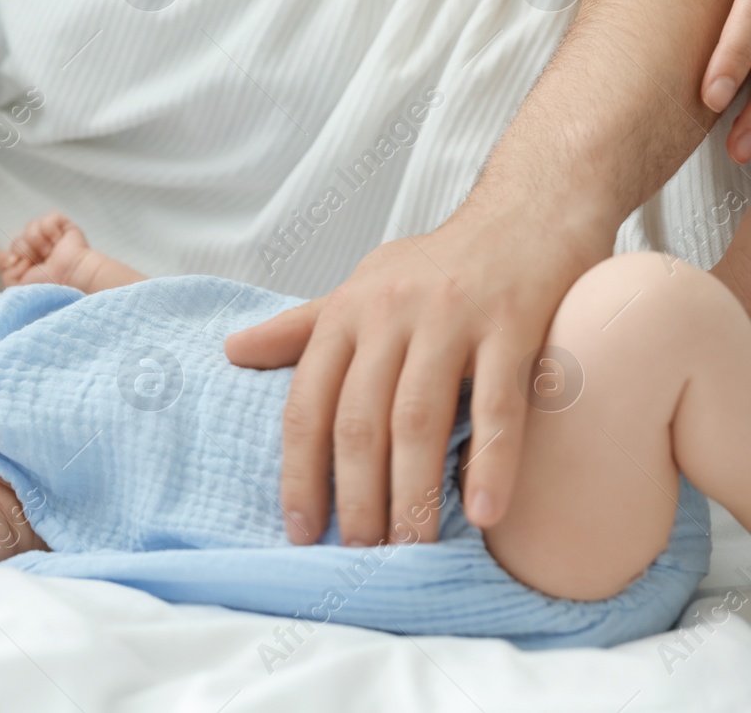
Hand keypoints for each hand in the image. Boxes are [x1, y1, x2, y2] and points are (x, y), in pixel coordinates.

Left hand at [0, 212, 94, 287]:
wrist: (70, 278)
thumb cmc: (49, 287)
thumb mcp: (18, 287)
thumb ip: (6, 272)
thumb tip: (9, 256)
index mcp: (27, 266)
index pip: (5, 256)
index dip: (9, 259)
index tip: (21, 267)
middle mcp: (37, 251)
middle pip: (16, 241)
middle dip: (25, 252)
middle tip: (41, 263)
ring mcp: (49, 238)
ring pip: (29, 228)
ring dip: (38, 243)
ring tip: (51, 254)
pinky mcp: (62, 226)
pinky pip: (46, 220)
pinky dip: (51, 232)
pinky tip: (58, 243)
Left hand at [225, 212, 601, 545]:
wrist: (530, 208)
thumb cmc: (440, 264)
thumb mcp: (361, 287)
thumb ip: (301, 328)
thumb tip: (231, 351)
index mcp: (348, 313)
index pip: (308, 404)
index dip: (300, 472)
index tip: (301, 530)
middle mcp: (391, 314)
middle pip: (359, 420)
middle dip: (355, 496)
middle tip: (361, 552)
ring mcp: (452, 317)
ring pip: (419, 418)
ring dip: (413, 492)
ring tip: (411, 547)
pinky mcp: (515, 321)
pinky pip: (499, 402)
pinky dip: (490, 460)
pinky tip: (484, 512)